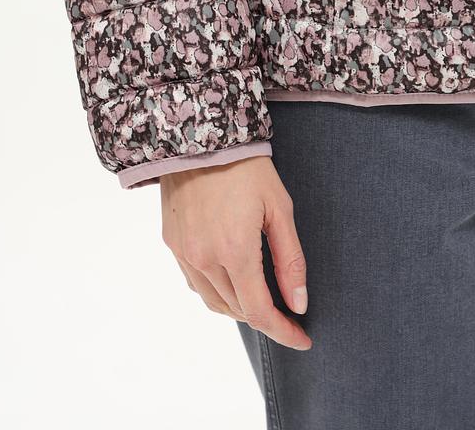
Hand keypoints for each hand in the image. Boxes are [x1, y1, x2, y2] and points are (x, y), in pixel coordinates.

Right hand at [160, 156, 311, 350]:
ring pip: (213, 301)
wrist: (198, 135)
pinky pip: (195, 282)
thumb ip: (290, 259)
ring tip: (262, 300)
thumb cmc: (245, 166)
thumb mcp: (279, 208)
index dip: (283, 331)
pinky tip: (232, 279)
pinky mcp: (171, 242)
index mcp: (235, 251)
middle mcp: (204, 259)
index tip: (302, 339)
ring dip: (240, 308)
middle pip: (237, 310)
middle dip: (265, 318)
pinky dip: (216, 290)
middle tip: (288, 315)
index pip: (260, 311)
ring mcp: (184, 252)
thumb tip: (299, 302)